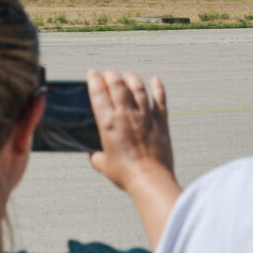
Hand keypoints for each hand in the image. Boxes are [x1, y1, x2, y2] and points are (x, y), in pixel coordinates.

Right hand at [87, 70, 172, 187]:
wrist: (149, 179)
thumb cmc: (125, 173)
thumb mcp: (103, 165)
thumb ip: (96, 157)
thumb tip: (94, 156)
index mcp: (108, 123)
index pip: (98, 94)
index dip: (94, 80)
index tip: (92, 73)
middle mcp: (126, 115)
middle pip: (117, 85)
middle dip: (111, 75)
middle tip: (108, 73)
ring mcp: (145, 116)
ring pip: (138, 87)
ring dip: (132, 78)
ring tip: (128, 75)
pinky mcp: (161, 121)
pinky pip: (160, 99)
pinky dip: (158, 87)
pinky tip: (155, 80)